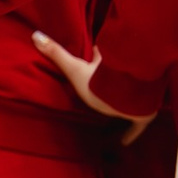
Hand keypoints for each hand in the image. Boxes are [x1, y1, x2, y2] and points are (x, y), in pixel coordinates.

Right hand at [31, 31, 154, 141]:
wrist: (124, 100)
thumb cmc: (99, 84)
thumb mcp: (74, 69)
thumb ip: (56, 53)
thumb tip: (35, 35)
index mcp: (110, 66)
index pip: (104, 55)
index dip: (100, 53)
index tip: (96, 49)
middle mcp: (126, 80)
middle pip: (119, 74)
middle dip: (114, 74)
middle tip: (105, 77)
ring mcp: (136, 99)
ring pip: (131, 96)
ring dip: (126, 98)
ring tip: (117, 104)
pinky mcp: (142, 115)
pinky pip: (137, 125)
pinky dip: (131, 133)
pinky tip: (124, 143)